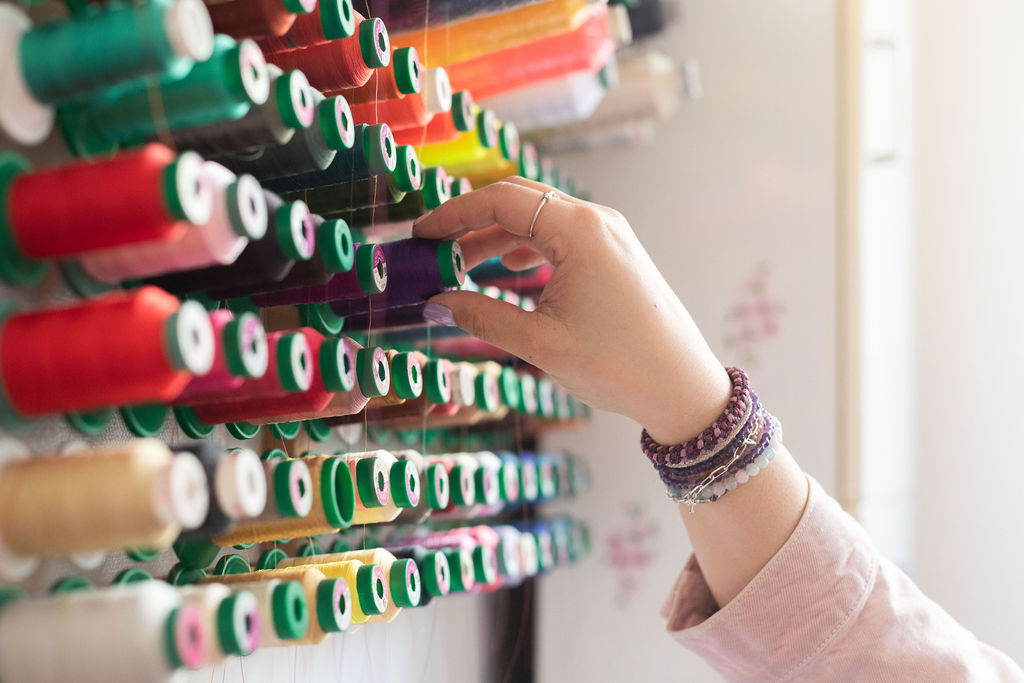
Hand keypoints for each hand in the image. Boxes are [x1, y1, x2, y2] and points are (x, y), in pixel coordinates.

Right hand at [413, 177, 731, 444]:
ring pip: (539, 219)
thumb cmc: (617, 365)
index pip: (502, 200)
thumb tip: (436, 303)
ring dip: (497, 236)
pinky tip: (504, 268)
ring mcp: (609, 235)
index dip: (454, 213)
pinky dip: (525, 247)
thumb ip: (483, 316)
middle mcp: (597, 221)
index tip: (421, 234)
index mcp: (580, 231)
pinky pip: (560, 236)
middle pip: (520, 200)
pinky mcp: (615, 254)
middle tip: (433, 247)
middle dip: (472, 221)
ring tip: (459, 265)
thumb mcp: (541, 344)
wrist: (681, 386)